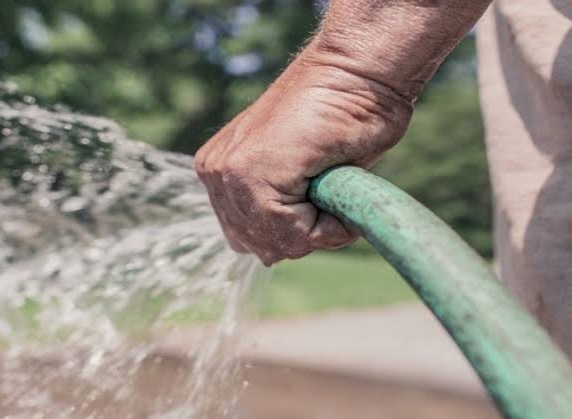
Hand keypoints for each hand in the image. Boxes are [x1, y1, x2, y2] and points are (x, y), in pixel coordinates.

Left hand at [195, 42, 412, 265]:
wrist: (355, 72)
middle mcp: (216, 174)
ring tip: (331, 181)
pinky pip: (291, 234)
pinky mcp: (248, 174)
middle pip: (261, 246)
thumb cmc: (341, 116)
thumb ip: (276, 209)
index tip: (319, 188)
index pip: (251, 237)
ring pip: (276, 244)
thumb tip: (267, 254)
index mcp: (221, 172)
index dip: (297, 229)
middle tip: (327, 186)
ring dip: (317, 228)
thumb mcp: (301, 175)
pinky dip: (327, 225)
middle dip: (303, 232)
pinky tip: (334, 182)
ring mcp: (227, 174)